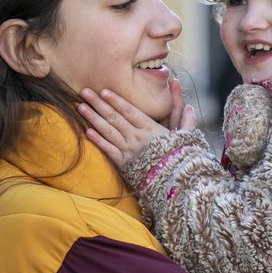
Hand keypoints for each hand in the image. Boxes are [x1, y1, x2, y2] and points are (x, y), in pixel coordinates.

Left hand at [78, 82, 194, 168]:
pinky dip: (98, 140)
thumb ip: (187, 122)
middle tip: (84, 92)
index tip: (104, 90)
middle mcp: (137, 137)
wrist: (176, 182)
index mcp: (151, 129)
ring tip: (80, 107)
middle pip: (115, 117)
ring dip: (93, 118)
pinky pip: (108, 150)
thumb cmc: (182, 158)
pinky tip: (87, 131)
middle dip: (99, 103)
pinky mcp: (125, 163)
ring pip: (108, 131)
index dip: (116, 100)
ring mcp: (129, 150)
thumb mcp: (188, 138)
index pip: (130, 110)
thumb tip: (191, 107)